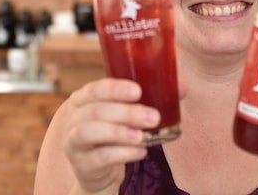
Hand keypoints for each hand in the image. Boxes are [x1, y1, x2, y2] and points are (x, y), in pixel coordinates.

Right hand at [63, 78, 159, 193]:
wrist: (99, 170)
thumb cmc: (114, 133)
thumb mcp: (127, 114)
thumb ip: (151, 99)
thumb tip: (183, 88)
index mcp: (84, 98)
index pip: (95, 88)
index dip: (115, 89)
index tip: (138, 91)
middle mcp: (74, 117)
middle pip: (95, 110)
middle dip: (126, 113)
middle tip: (153, 117)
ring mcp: (74, 141)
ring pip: (89, 132)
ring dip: (118, 132)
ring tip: (142, 136)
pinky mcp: (82, 164)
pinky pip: (99, 157)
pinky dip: (122, 154)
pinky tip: (140, 152)